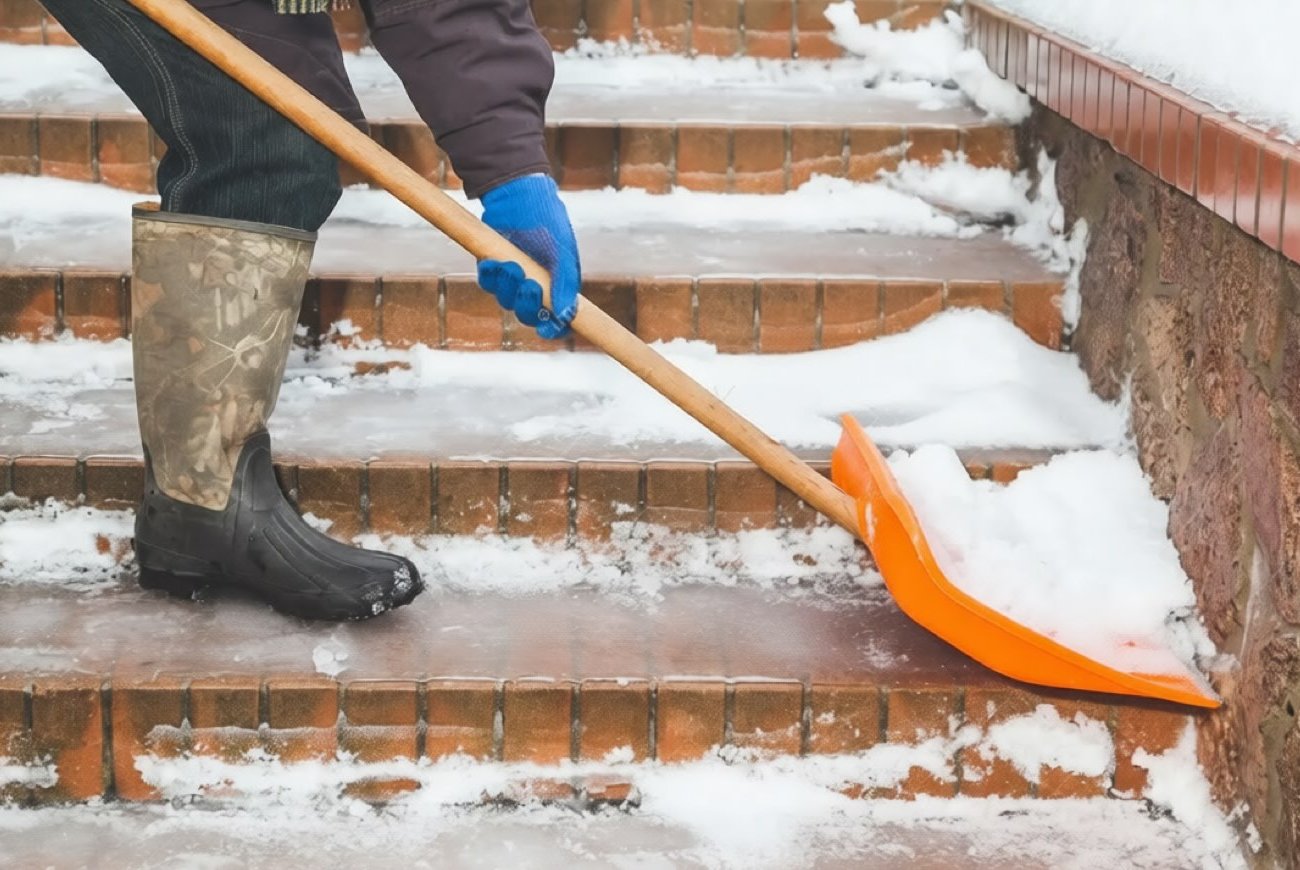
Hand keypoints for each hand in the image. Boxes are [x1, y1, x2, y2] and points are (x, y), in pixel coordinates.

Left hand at [477, 174, 580, 339]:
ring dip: (508, 287)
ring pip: (507, 301)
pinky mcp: (493, 267)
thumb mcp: (561, 251)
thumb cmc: (547, 220)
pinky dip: (490, 277)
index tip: (547, 329)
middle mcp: (536, 285)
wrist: (518, 193)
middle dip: (527, 305)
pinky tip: (492, 263)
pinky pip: (488, 284)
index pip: (558, 319)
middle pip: (529, 315)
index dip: (554, 328)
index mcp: (558, 284)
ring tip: (509, 265)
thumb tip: (565, 314)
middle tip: (528, 286)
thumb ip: (565, 283)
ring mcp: (513, 278)